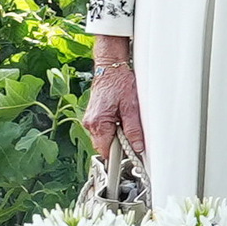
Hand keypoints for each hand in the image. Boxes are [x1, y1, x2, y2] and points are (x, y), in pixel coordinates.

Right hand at [81, 34, 143, 158]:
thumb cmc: (119, 83)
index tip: (130, 157)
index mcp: (98, 123)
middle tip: (132, 137)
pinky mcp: (93, 117)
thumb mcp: (131, 106)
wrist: (110, 69)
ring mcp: (90, 120)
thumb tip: (137, 145)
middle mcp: (90, 123)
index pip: (105, 150)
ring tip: (126, 122)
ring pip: (104, 138)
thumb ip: (133, 128)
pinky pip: (103, 130)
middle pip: (104, 145)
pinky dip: (113, 128)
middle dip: (118, 144)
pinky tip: (121, 118)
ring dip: (116, 135)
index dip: (118, 155)